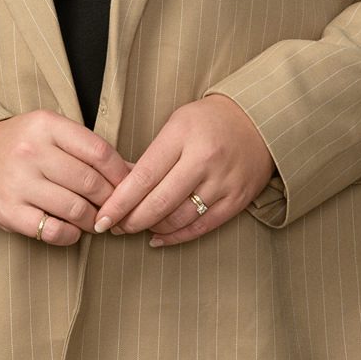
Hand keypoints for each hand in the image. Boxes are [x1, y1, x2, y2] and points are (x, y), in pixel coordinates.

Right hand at [0, 111, 130, 245]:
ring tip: (94, 220)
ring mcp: (18, 183)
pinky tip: (72, 230)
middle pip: (90, 182)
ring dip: (93, 220)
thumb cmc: (18, 144)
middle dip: (110, 200)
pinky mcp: (8, 212)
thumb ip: (86, 148)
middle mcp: (31, 151)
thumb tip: (132, 171)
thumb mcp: (49, 132)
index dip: (121, 174)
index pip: (99, 151)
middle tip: (114, 208)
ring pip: (75, 208)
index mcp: (46, 125)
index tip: (128, 186)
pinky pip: (53, 231)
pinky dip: (71, 235)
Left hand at [94, 95, 273, 246]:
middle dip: (131, 220)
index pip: (144, 176)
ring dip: (152, 228)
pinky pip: (202, 227)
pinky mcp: (237, 200)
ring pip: (179, 219)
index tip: (102, 217)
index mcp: (183, 136)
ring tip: (136, 227)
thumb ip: (152, 156)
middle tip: (114, 227)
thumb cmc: (208, 122)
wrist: (258, 122)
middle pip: (159, 202)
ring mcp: (223, 182)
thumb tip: (120, 189)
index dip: (120, 201)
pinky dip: (176, 237)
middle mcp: (204, 160)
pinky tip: (158, 237)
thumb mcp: (176, 125)